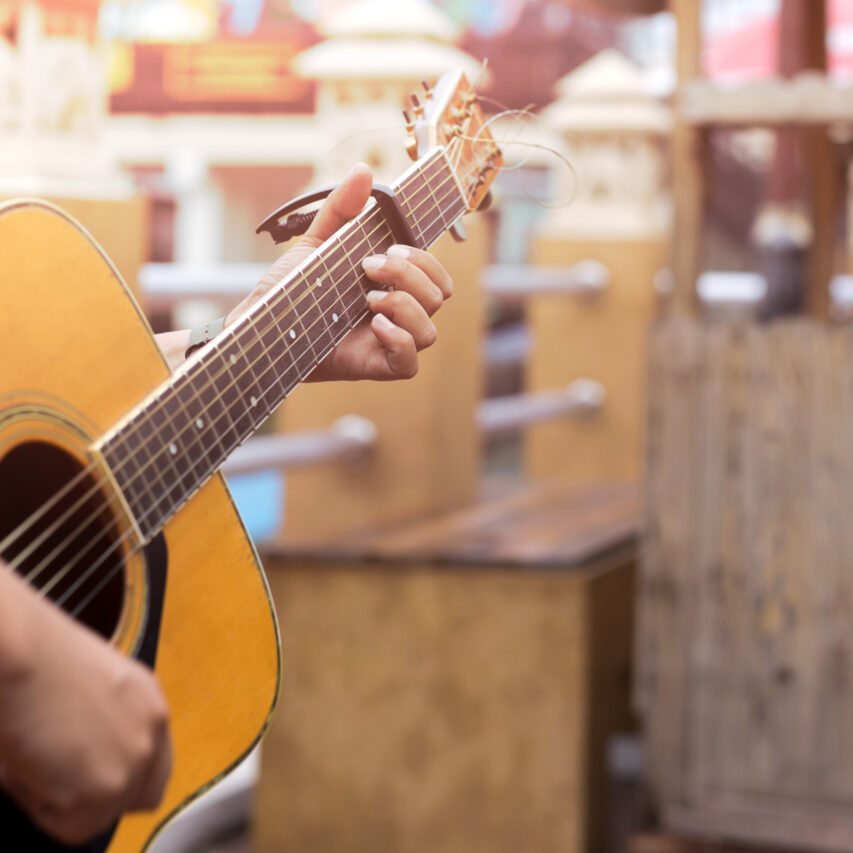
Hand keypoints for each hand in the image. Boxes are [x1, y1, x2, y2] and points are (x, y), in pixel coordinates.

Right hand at [0, 570, 170, 844]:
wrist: (21, 654)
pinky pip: (67, 825)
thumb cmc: (40, 659)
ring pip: (100, 813)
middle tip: (59, 780)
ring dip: (61, 798)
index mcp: (151, 703)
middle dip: (103, 798)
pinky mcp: (104, 791)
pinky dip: (37, 805)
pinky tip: (25, 766)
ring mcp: (133, 764)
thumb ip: (110, 723)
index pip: (157, 764)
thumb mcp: (96, 687)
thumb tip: (86, 756)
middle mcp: (153, 733)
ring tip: (33, 756)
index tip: (87, 776)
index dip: (124, 777)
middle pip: (144, 796)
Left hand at [226, 162, 452, 380]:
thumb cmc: (289, 291)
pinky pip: (410, 363)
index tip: (389, 246)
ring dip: (405, 306)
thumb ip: (341, 210)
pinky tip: (374, 325)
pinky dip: (400, 341)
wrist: (260, 327)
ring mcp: (387, 343)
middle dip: (410, 275)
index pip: (435, 274)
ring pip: (430, 331)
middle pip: (439, 296)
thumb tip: (364, 171)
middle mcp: (396, 314)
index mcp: (391, 286)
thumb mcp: (316, 244)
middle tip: (369, 268)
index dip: (425, 259)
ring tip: (367, 299)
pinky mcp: (375, 367)